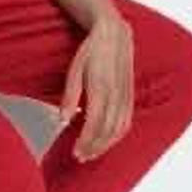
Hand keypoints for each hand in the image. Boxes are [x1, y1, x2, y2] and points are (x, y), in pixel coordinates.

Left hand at [59, 10, 134, 161]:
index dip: (85, 141)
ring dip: (106, 145)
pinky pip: (127, 121)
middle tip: (81, 157)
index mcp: (100, 88)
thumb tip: (61, 120)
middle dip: (94, 147)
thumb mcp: (74, 71)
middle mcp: (116, 94)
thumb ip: (69, 97)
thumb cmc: (90, 52)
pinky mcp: (130, 95)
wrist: (114, 34)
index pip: (94, 123)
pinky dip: (117, 136)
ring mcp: (126, 95)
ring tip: (92, 153)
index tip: (75, 152)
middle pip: (107, 130)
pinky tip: (107, 141)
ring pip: (119, 129)